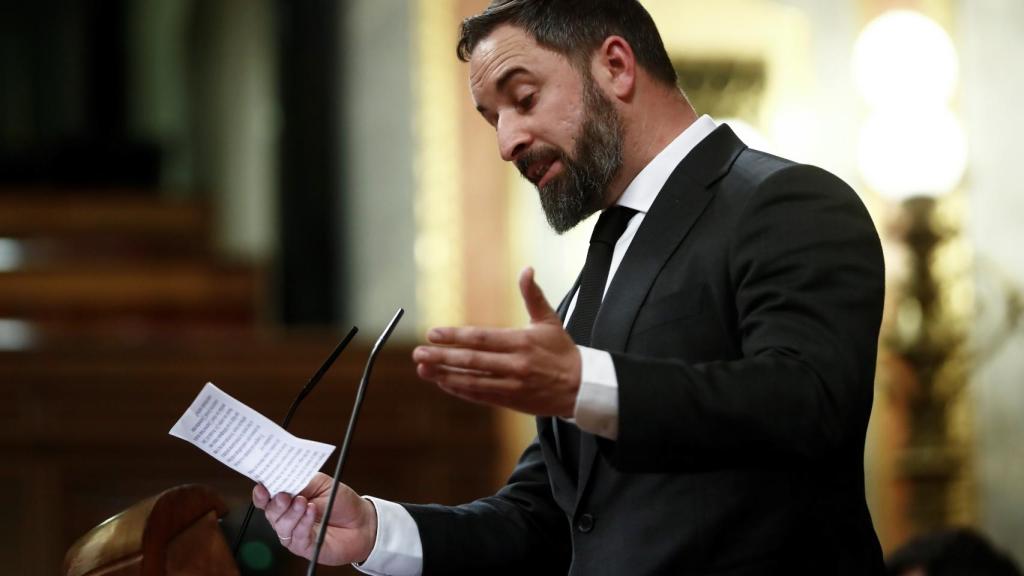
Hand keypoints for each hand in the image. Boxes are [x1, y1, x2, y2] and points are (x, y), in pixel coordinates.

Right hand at [252, 473, 376, 565]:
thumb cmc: (341, 501)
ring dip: (292, 513)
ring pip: (281, 525)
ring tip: (304, 502)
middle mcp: (287, 516)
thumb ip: (302, 481)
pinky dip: (304, 523)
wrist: (361, 522)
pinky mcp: (303, 546)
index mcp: (288, 498)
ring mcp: (294, 532)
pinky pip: (297, 536)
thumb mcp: (322, 483)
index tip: (262, 487)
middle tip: (286, 495)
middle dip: (276, 503)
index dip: (261, 492)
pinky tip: (311, 512)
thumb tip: (284, 476)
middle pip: (270, 512)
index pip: (266, 497)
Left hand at [413, 267, 581, 417]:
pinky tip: (444, 383)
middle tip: (418, 354)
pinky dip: (460, 390)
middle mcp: (515, 364)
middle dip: (442, 357)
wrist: (582, 387)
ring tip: (424, 370)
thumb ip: (533, 295)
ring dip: (445, 376)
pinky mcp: (511, 401)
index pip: (481, 338)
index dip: (455, 336)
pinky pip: (480, 395)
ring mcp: (512, 385)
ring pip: (472, 381)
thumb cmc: (563, 351)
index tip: (433, 334)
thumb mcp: (550, 321)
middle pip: (471, 360)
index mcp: (521, 342)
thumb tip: (527, 269)